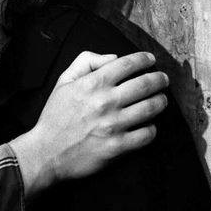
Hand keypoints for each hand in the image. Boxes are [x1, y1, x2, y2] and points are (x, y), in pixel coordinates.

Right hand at [9, 51, 168, 199]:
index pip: (127, 64)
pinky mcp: (118, 147)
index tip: (150, 59)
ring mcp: (113, 125)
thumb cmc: (55, 115)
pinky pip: (147, 135)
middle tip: (163, 79)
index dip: (143, 59)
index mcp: (92, 83)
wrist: (47, 151)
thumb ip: (86, 62)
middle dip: (159, 79)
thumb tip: (113, 58)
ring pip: (150, 108)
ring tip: (161, 100)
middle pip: (145, 84)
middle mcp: (105, 102)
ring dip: (160, 101)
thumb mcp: (64, 81)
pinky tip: (149, 125)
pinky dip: (152, 128)